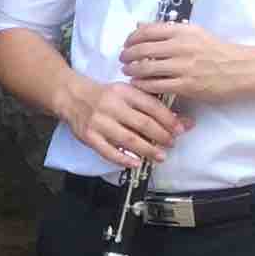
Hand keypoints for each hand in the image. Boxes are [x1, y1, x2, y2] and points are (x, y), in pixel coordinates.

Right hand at [61, 72, 188, 169]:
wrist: (71, 96)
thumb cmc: (104, 96)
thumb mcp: (127, 93)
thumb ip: (152, 106)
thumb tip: (182, 122)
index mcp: (124, 92)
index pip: (151, 106)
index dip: (169, 119)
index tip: (181, 129)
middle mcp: (111, 106)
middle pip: (142, 124)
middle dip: (161, 136)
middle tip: (171, 143)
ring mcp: (99, 122)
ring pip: (128, 139)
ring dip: (147, 150)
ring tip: (160, 157)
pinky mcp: (88, 136)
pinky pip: (107, 151)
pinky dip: (123, 159)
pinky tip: (135, 163)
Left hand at [118, 21, 254, 103]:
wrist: (241, 69)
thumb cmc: (217, 50)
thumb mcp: (195, 33)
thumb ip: (167, 30)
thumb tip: (140, 25)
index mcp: (183, 31)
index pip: (147, 31)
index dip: (131, 38)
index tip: (127, 43)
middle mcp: (181, 47)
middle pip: (142, 50)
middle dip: (127, 55)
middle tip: (122, 59)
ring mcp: (183, 67)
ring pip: (146, 68)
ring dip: (131, 70)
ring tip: (127, 71)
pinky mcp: (186, 85)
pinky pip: (156, 85)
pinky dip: (142, 84)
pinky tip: (138, 84)